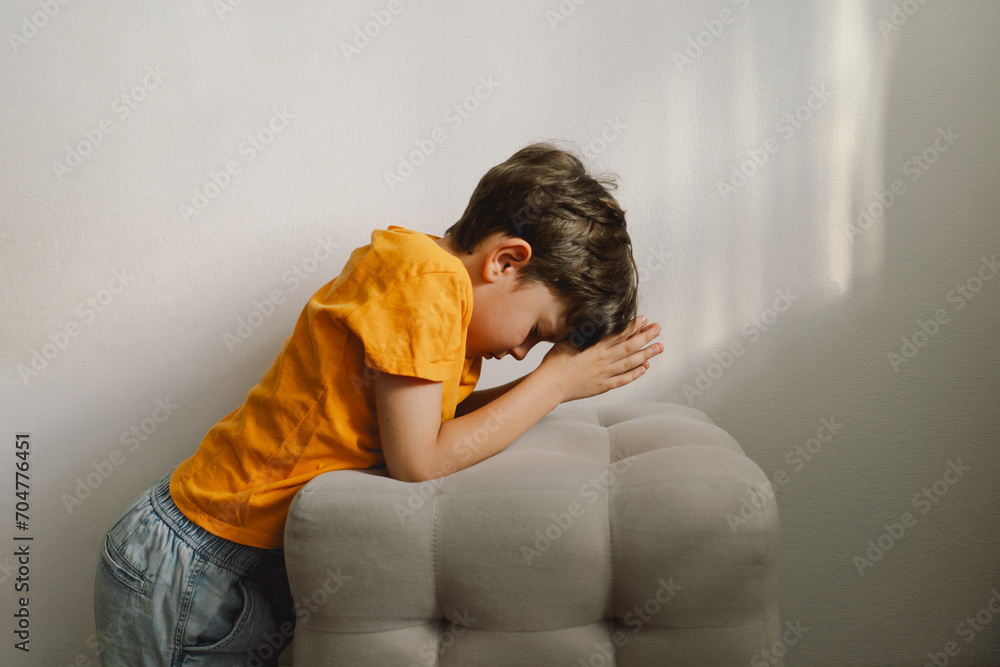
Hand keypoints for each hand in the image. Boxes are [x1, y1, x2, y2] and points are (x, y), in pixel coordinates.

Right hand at [536, 316, 661, 402]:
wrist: (550, 386)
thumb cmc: (555, 363)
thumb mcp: (567, 340)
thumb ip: (583, 332)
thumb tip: (594, 321)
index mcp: (595, 347)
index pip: (619, 333)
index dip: (634, 325)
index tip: (645, 319)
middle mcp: (603, 360)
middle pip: (630, 346)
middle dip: (646, 337)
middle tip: (658, 330)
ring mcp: (605, 374)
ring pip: (631, 363)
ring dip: (647, 354)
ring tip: (659, 347)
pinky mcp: (602, 386)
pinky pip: (623, 380)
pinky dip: (635, 374)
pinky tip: (644, 368)